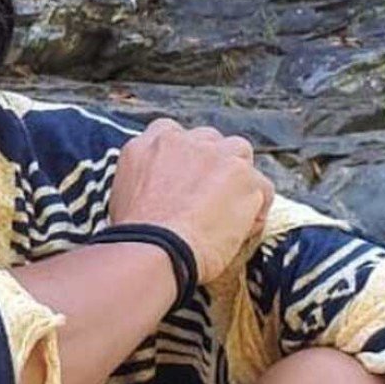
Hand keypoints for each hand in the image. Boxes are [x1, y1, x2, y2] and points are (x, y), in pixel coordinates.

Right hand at [109, 119, 273, 284]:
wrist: (156, 250)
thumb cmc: (135, 236)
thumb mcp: (122, 197)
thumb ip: (142, 181)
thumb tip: (155, 195)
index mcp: (150, 143)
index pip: (171, 133)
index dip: (181, 156)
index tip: (182, 177)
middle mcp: (183, 140)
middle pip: (209, 140)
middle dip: (211, 163)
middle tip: (206, 198)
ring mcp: (216, 154)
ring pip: (238, 153)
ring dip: (237, 176)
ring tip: (228, 209)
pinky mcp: (243, 175)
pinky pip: (262, 187)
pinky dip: (257, 207)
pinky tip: (243, 230)